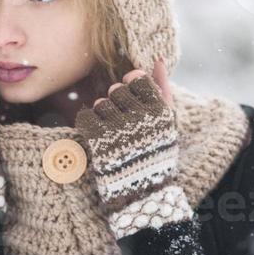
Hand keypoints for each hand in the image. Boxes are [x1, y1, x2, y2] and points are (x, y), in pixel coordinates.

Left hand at [74, 59, 188, 237]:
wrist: (143, 194)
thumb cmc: (156, 155)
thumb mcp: (167, 123)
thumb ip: (164, 90)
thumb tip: (157, 60)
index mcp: (160, 111)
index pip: (138, 79)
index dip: (132, 85)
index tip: (130, 96)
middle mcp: (141, 118)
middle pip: (117, 90)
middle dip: (116, 100)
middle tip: (120, 116)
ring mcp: (119, 129)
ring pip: (101, 103)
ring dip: (102, 112)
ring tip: (110, 128)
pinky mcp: (99, 142)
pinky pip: (86, 117)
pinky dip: (88, 123)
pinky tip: (97, 135)